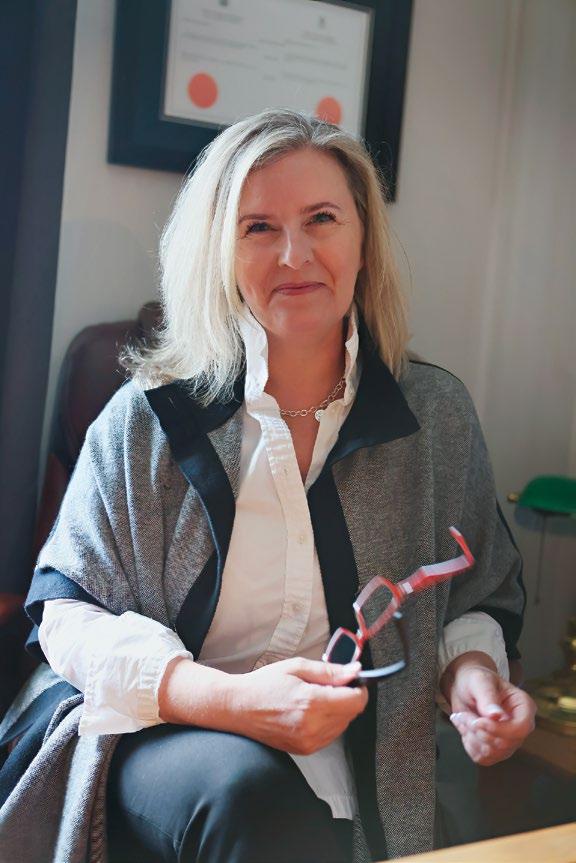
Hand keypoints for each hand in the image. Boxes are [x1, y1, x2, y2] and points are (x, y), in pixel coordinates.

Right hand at [232, 657, 367, 755]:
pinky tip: (311, 712)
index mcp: (312, 703)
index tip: (351, 679)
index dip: (358, 687)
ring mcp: (309, 741)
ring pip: (343, 725)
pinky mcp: (305, 750)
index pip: (356, 701)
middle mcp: (313, 726)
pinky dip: (328, 722)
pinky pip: (330, 735)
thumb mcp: (297, 667)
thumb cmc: (264, 684)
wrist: (238, 707)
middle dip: (347, 697)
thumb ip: (330, 671)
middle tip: (328, 685)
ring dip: (338, 710)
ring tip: (316, 698)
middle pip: (352, 714)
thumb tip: (356, 670)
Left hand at [441, 652, 535, 765]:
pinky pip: (482, 758)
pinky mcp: (496, 751)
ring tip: (462, 718)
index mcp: (524, 707)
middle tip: (462, 714)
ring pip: (491, 753)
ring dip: (470, 736)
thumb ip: (488, 698)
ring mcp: (509, 742)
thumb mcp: (480, 681)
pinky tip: (465, 728)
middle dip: (478, 731)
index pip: (521, 728)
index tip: (478, 722)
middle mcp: (520, 727)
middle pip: (504, 744)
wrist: (465, 689)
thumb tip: (498, 716)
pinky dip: (468, 744)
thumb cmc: (476, 680)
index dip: (499, 730)